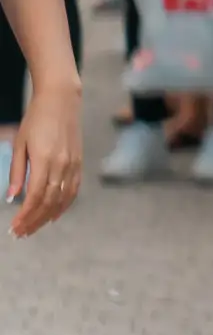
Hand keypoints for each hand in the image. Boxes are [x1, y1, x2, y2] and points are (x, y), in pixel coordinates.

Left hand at [9, 78, 82, 238]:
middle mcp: (62, 164)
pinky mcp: (79, 161)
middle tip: (21, 233)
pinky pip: (74, 188)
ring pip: (63, 198)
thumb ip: (17, 172)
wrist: (61, 100)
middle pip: (50, 201)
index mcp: (45, 159)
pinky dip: (65, 204)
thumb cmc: (35, 120)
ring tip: (34, 228)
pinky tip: (55, 214)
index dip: (25, 215)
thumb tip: (12, 198)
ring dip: (48, 216)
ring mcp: (73, 163)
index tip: (14, 228)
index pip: (35, 196)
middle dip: (34, 220)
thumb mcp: (20, 144)